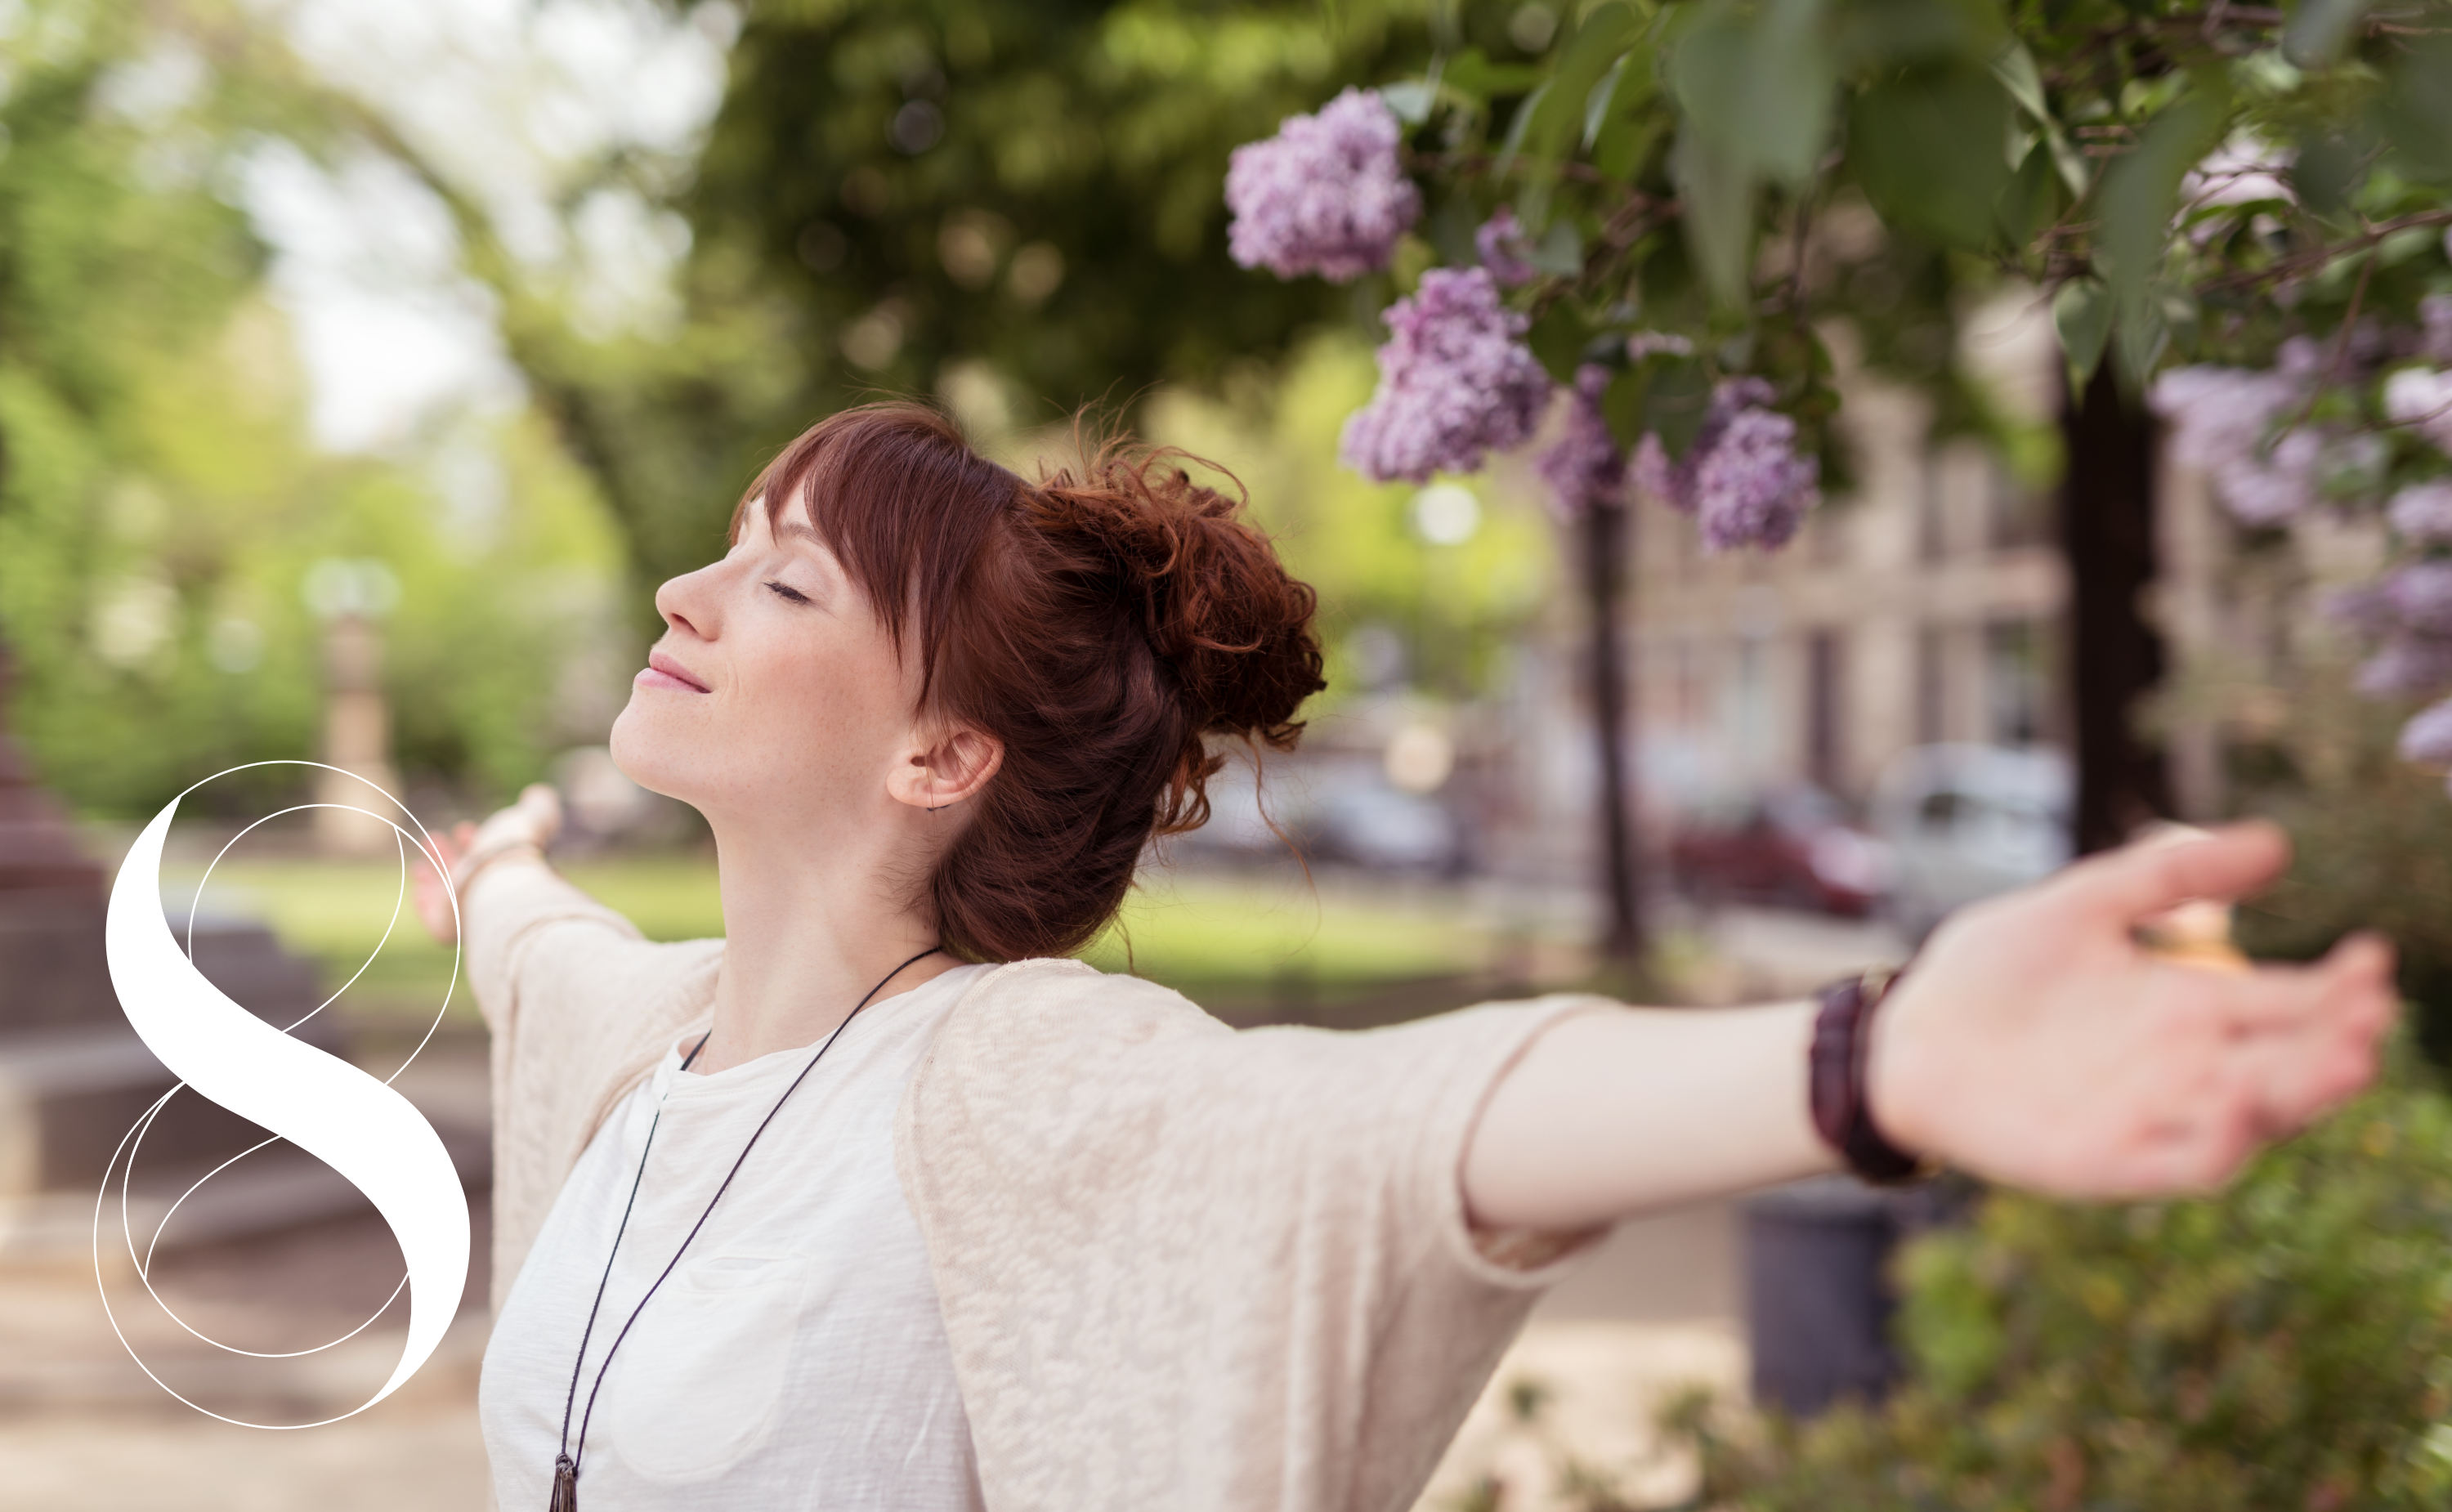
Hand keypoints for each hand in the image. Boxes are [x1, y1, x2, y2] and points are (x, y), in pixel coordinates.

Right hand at [409, 784, 563, 945]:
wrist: (502, 888)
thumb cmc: (517, 853)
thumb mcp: (532, 820)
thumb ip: (538, 807)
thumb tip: (538, 794)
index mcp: (512, 876)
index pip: (492, 861)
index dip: (478, 843)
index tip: (465, 828)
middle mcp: (492, 897)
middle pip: (467, 877)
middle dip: (451, 855)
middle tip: (435, 837)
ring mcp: (470, 914)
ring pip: (449, 894)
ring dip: (435, 870)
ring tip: (426, 848)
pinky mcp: (448, 928)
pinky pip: (435, 918)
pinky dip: (425, 901)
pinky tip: (418, 883)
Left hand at [1867, 820, 2397, 1198]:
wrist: (1906, 1032)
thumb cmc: (1993, 969)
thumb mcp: (2082, 904)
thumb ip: (2168, 874)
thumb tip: (2278, 842)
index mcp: (2189, 1005)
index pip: (2286, 1001)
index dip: (2337, 986)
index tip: (2372, 956)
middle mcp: (2187, 1066)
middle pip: (2285, 1062)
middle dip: (2335, 1043)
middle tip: (2371, 1012)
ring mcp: (2153, 1116)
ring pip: (2251, 1116)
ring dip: (2299, 1094)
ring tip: (2341, 1061)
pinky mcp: (2109, 1161)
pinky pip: (2179, 1163)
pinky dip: (2217, 1143)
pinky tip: (2240, 1110)